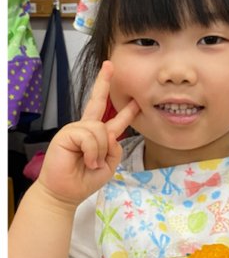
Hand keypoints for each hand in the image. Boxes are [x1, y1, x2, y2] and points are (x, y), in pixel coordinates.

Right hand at [37, 61, 139, 206]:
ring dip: (100, 150)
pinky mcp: (67, 133)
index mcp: (98, 137)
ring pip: (100, 129)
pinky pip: (89, 136)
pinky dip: (92, 152)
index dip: (125, 111)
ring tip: (91, 163)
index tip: (135, 99)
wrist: (65, 192)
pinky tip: (86, 161)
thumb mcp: (108, 165)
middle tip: (110, 65)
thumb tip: (110, 133)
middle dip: (103, 83)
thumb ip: (114, 149)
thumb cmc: (84, 180)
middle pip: (98, 103)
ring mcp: (76, 129)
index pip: (113, 120)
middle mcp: (87, 129)